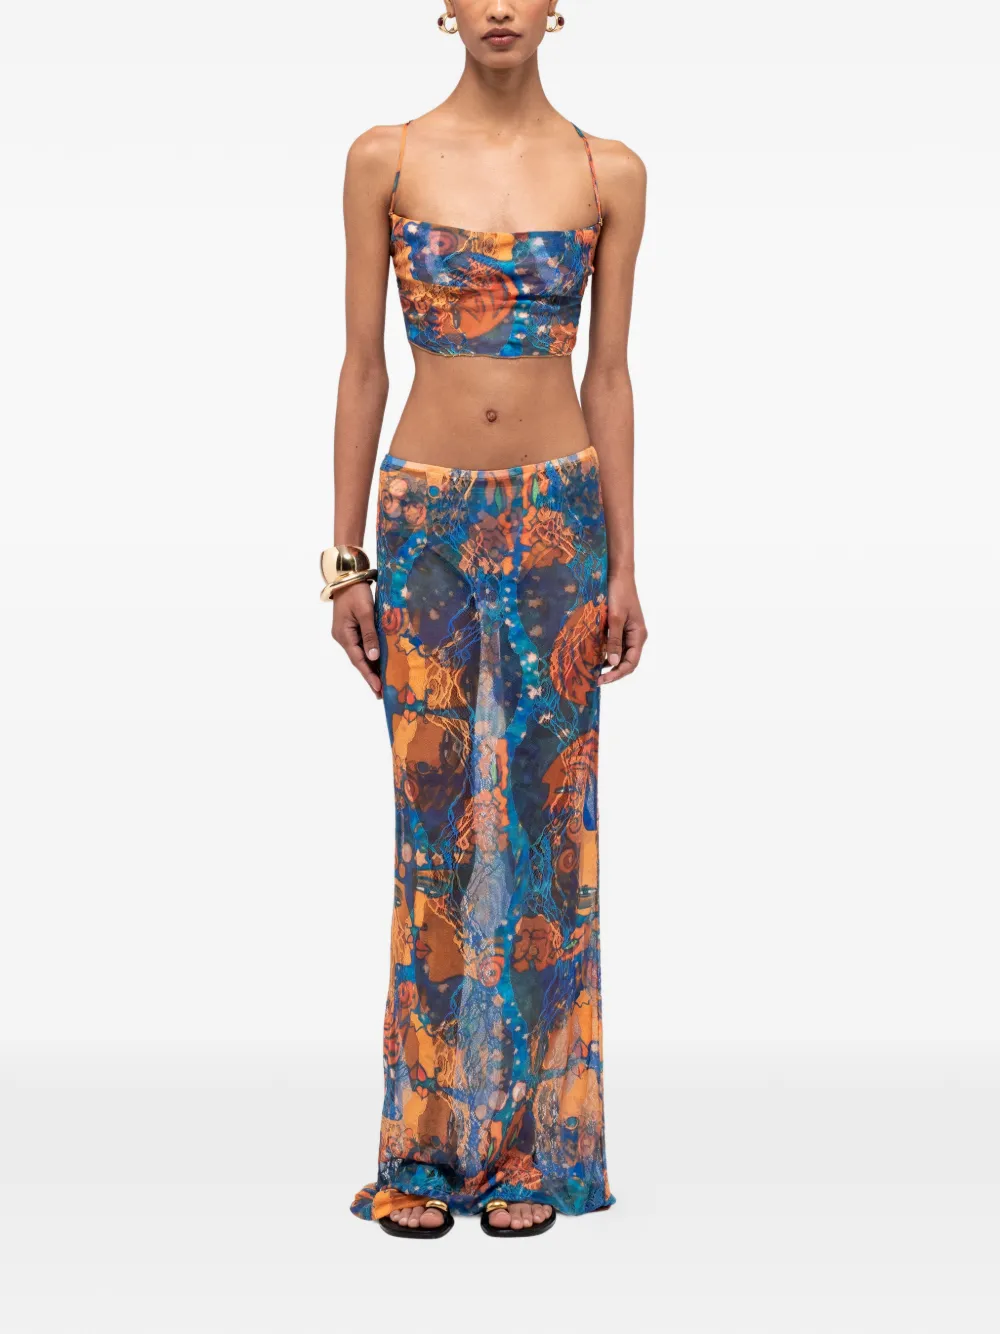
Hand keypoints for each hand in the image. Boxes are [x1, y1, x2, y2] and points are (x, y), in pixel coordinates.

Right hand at [331, 582, 381, 697]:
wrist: (347, 577)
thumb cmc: (356, 592)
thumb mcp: (366, 612)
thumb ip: (370, 635)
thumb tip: (373, 657)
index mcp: (344, 635)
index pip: (358, 660)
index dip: (368, 675)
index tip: (378, 689)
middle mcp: (343, 637)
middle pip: (358, 660)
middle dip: (370, 676)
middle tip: (381, 693)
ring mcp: (346, 634)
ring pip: (360, 654)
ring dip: (370, 667)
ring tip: (382, 683)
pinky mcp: (351, 629)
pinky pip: (361, 646)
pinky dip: (370, 655)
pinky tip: (379, 663)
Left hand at [599, 571, 647, 685]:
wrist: (618, 574)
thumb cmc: (619, 593)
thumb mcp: (615, 618)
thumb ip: (614, 640)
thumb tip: (612, 662)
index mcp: (638, 636)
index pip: (630, 663)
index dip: (617, 674)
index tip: (602, 680)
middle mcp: (634, 636)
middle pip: (625, 661)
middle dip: (611, 672)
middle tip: (594, 679)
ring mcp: (626, 632)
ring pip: (617, 654)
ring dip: (606, 662)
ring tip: (590, 670)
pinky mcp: (618, 627)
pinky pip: (612, 644)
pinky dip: (602, 651)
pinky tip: (591, 655)